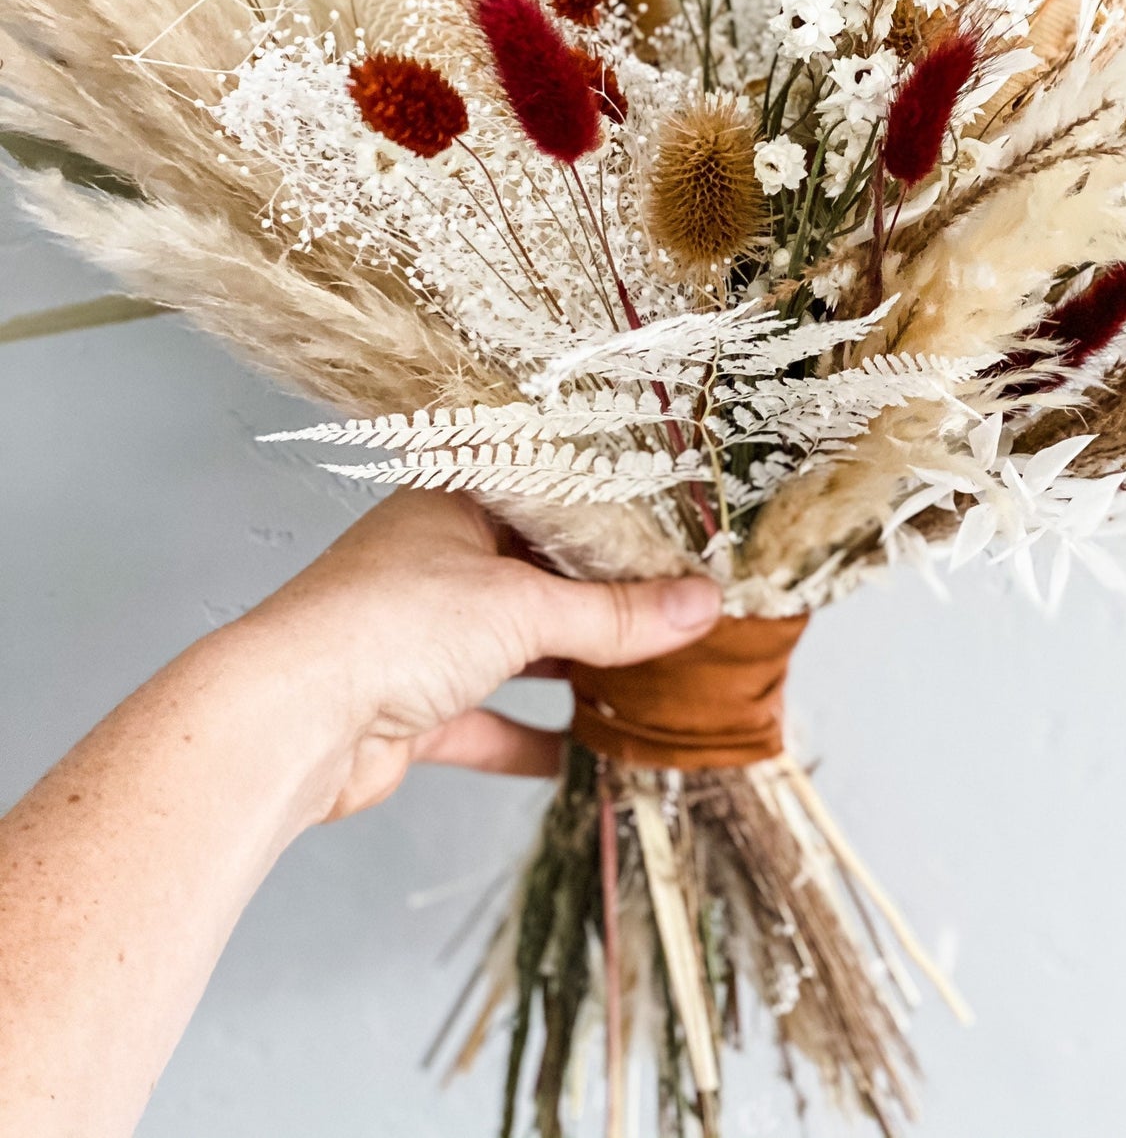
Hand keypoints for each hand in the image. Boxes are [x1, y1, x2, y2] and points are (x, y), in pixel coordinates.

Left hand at [234, 487, 720, 821]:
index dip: (616, 523)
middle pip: (540, 579)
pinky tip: (585, 755)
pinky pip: (488, 721)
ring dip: (574, 670)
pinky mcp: (413, 710)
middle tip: (686, 613)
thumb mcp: (523, 606)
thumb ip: (615, 614)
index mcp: (457, 505)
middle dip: (606, 604)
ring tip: (653, 680)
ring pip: (517, 650)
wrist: (290, 720)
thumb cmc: (389, 623)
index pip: (553, 503)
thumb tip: (702, 604)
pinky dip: (532, 738)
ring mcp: (424, 638)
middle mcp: (438, 564)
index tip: (684, 543)